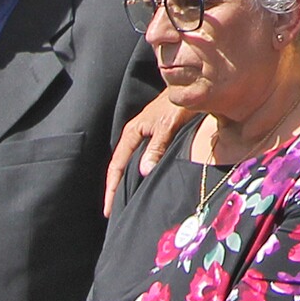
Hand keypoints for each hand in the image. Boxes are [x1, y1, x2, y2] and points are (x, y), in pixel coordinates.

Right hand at [103, 94, 192, 216]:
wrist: (191, 88)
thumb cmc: (179, 104)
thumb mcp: (168, 125)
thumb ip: (157, 147)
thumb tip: (143, 171)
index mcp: (132, 132)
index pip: (116, 165)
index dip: (112, 188)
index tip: (109, 209)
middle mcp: (134, 135)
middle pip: (119, 166)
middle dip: (114, 188)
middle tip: (112, 213)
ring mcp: (143, 136)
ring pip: (129, 164)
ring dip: (125, 182)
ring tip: (124, 203)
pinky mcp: (154, 136)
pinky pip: (140, 159)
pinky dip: (137, 174)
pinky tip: (142, 184)